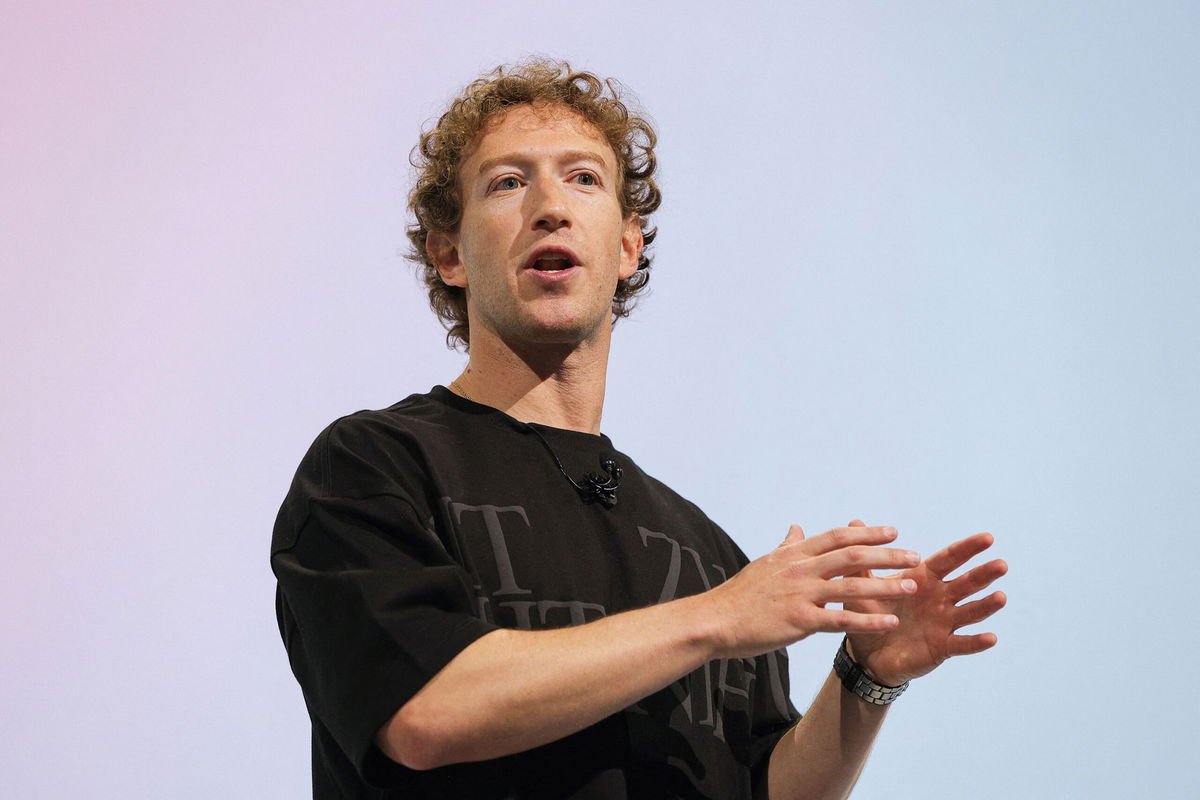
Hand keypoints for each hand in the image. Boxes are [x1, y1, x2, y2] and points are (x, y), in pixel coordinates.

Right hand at [707, 524, 922, 659]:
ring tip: (911, 586)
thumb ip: (787, 546)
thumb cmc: (740, 594)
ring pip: (852, 586)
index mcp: (794, 554)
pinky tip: (890, 621)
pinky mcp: (799, 621)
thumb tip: (797, 527)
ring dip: (885, 585)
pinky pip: (841, 619)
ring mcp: (800, 594)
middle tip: (914, 556)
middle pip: (852, 556)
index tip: (893, 531)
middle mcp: (800, 569)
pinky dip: (868, 619)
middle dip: (887, 555)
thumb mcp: (765, 563)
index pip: (838, 537)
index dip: (867, 533)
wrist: (715, 620)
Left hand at [843, 520, 1007, 686]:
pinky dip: (976, 641)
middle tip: (1002, 564)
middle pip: (966, 583)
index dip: (967, 549)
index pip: (949, 559)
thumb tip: (854, 522)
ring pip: (970, 612)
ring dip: (986, 605)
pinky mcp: (942, 647)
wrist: (866, 652)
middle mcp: (939, 598)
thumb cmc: (870, 613)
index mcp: (923, 579)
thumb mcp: (863, 585)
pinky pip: (962, 644)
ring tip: (1001, 597)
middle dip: (983, 574)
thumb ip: (862, 558)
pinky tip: (991, 637)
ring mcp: (943, 623)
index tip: (987, 537)